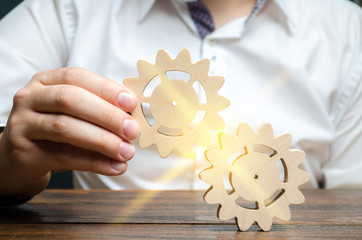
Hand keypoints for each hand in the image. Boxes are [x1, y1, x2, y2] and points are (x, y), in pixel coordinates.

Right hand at [0, 67, 138, 194]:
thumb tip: (133, 117)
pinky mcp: (23, 153)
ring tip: (127, 152)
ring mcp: (22, 125)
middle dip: (106, 115)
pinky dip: (94, 162)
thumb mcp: (73, 113)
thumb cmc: (54, 131)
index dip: (106, 88)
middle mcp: (30, 98)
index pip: (76, 77)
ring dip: (102, 141)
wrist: (19, 159)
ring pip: (65, 128)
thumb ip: (97, 110)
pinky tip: (115, 167)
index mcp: (45, 81)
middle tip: (132, 130)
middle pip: (70, 99)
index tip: (131, 103)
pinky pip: (63, 156)